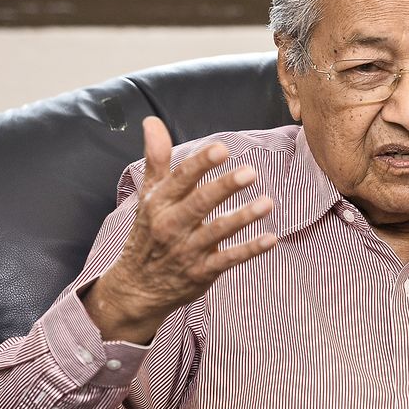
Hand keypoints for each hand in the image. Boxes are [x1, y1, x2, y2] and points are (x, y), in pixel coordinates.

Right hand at [83, 117, 276, 342]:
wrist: (136, 288)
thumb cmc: (148, 232)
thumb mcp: (149, 195)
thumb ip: (156, 158)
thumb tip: (152, 121)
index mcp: (160, 203)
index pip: (181, 178)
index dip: (201, 163)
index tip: (222, 148)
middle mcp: (172, 225)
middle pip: (200, 202)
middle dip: (225, 187)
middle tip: (251, 172)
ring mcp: (188, 250)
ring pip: (218, 231)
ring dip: (243, 217)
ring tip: (268, 202)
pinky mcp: (202, 272)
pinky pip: (229, 259)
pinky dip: (250, 250)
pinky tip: (271, 238)